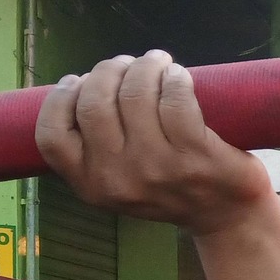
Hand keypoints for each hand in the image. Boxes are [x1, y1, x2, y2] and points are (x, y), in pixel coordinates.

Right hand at [35, 51, 272, 234]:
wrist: (227, 216)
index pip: (52, 136)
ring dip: (145, 66)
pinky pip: (175, 99)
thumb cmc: (170, 187)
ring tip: (156, 63)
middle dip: (108, 70)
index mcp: (91, 185)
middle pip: (94, 103)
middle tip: (127, 64)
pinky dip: (175, 78)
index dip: (61, 97)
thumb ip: (96, 148)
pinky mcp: (195, 156)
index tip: (79, 79)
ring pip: (134, 95)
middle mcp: (118, 179)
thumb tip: (83, 84)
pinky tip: (178, 76)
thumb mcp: (120, 181)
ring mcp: (157, 168)